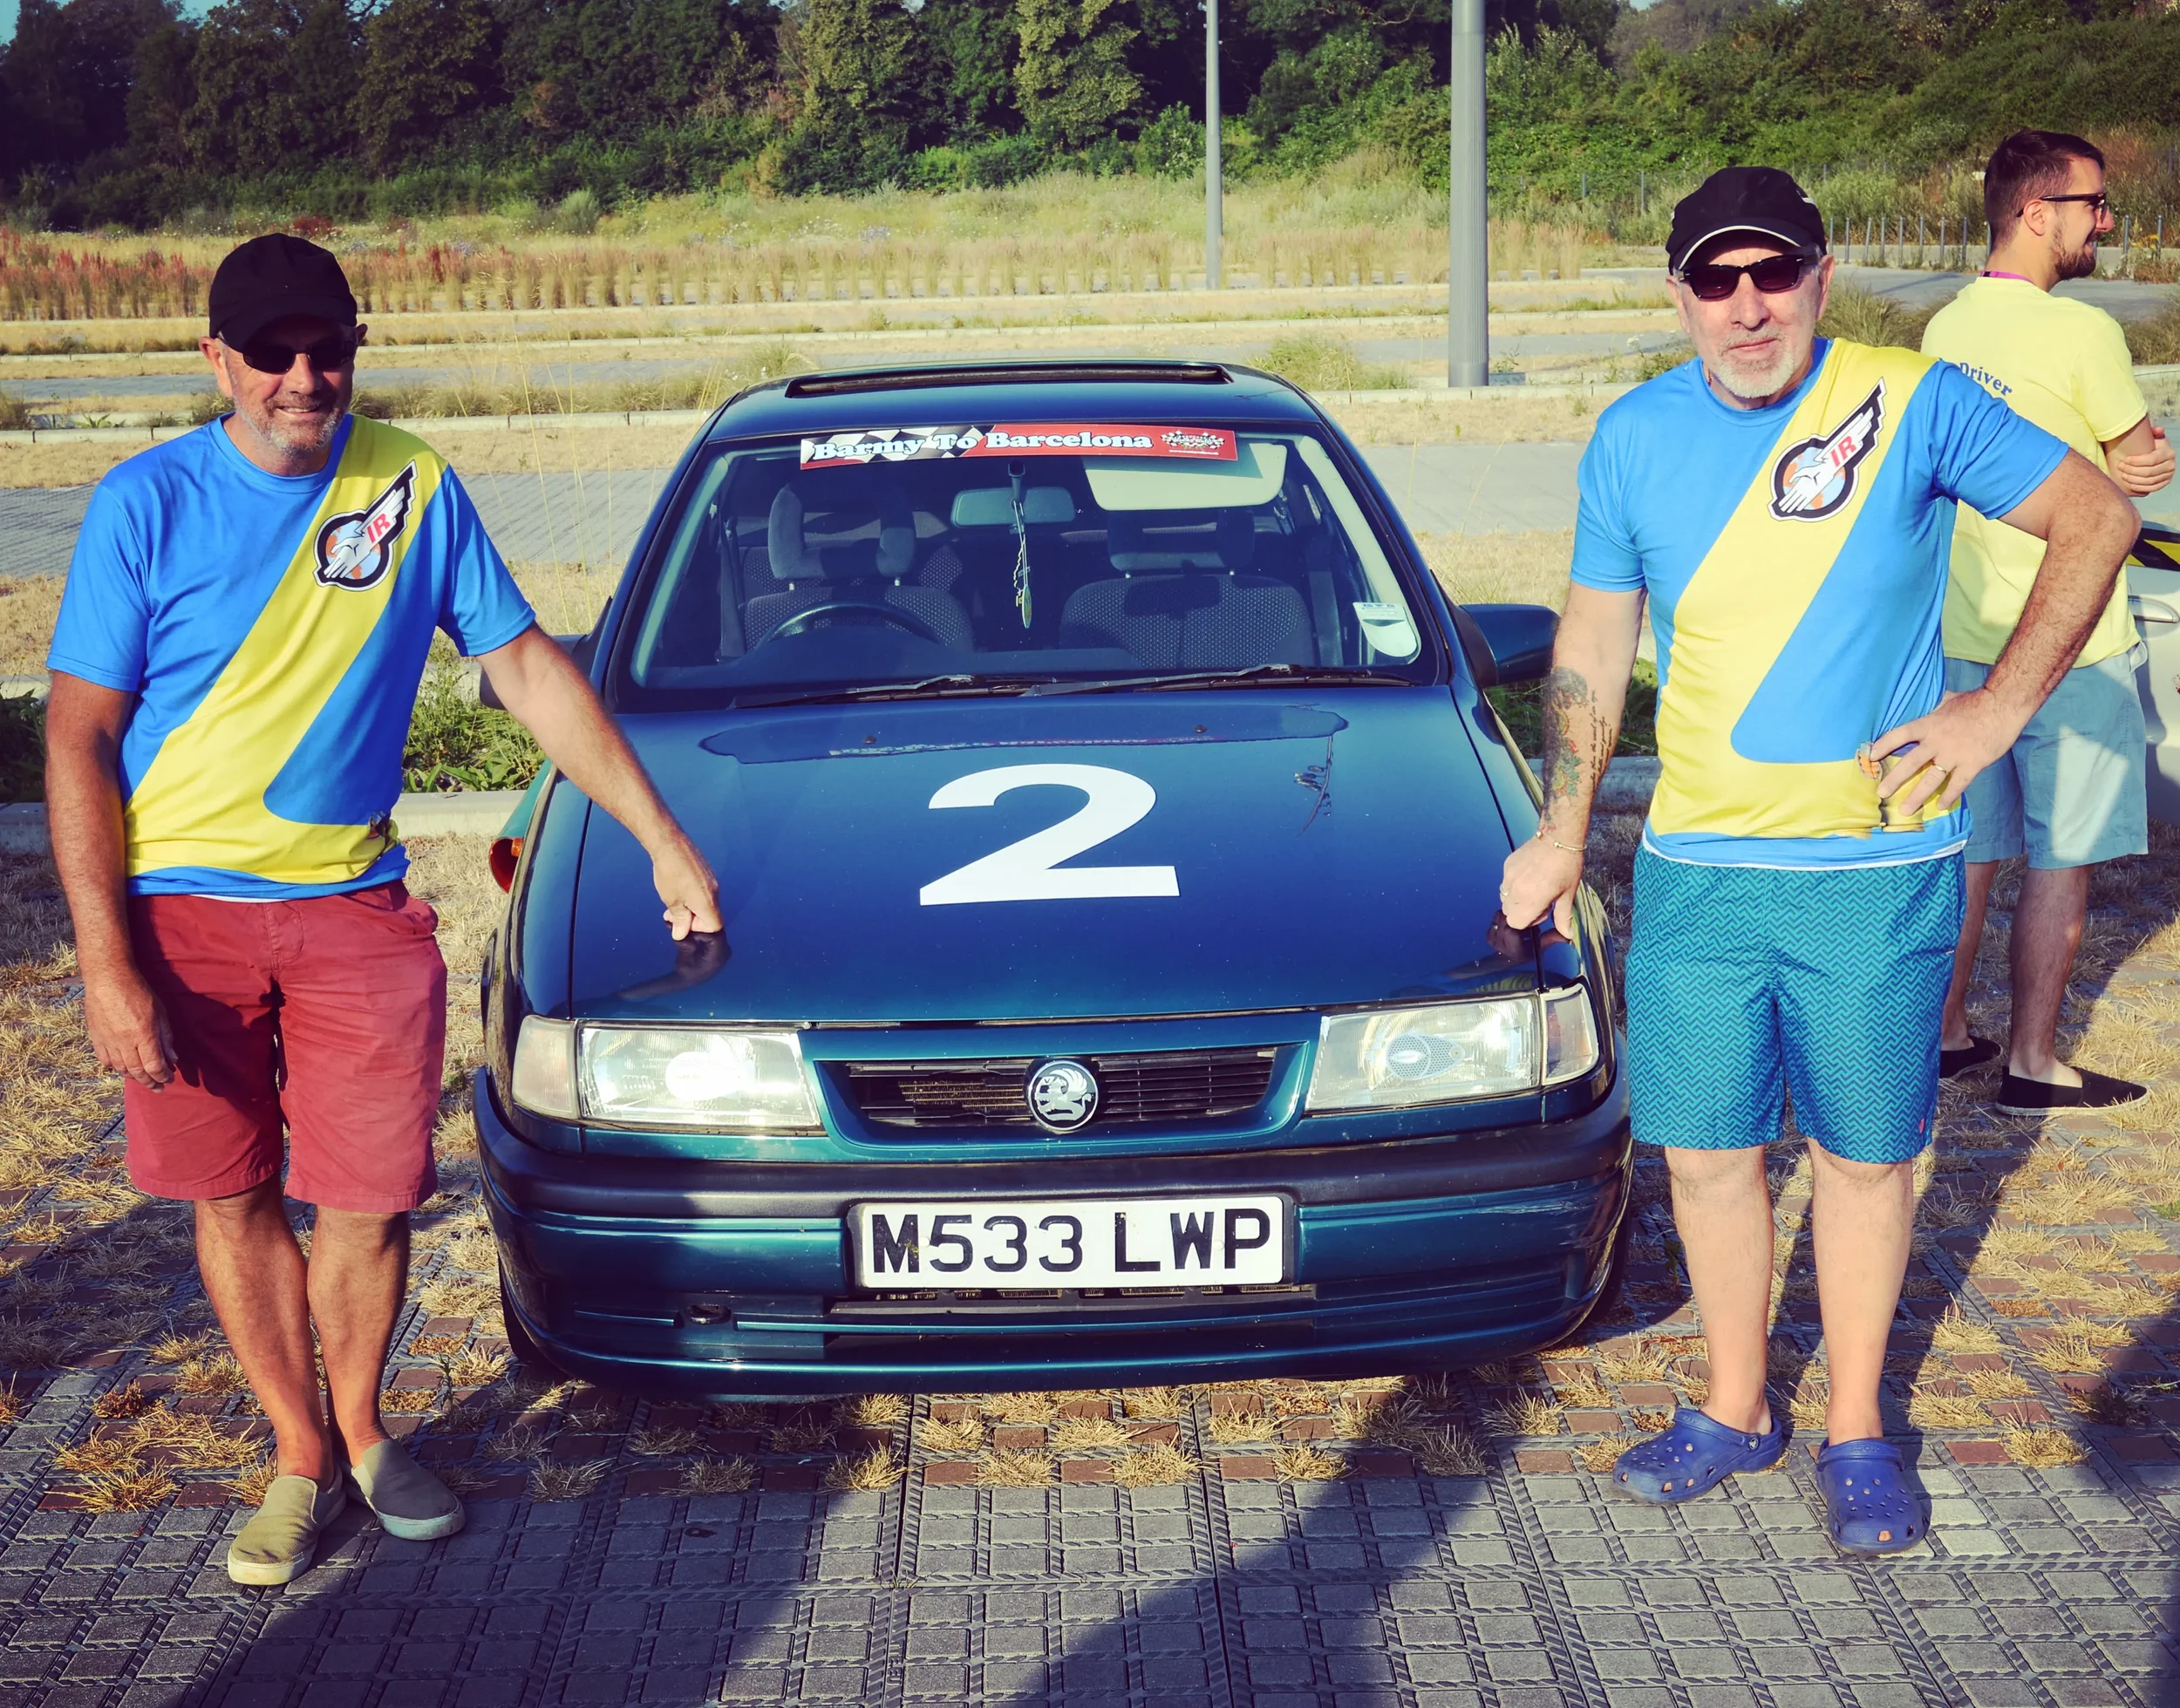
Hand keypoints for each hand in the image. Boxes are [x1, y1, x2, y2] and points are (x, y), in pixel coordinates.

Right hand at [83, 966, 173, 1089]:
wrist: (108, 980)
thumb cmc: (138, 992)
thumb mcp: (160, 1012)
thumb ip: (166, 1037)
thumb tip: (173, 1059)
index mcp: (144, 1035)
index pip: (155, 1066)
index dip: (163, 1076)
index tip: (169, 1079)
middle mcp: (125, 1043)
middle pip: (138, 1072)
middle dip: (150, 1083)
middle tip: (158, 1087)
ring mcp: (108, 1042)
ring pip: (121, 1069)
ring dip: (133, 1077)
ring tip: (143, 1079)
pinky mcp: (96, 1039)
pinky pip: (105, 1061)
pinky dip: (115, 1068)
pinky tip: (122, 1068)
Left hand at [652, 835, 720, 940]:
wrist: (670, 844)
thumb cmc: (670, 874)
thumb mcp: (672, 901)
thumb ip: (680, 920)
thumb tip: (681, 934)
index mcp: (708, 902)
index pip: (715, 926)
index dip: (699, 929)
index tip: (682, 921)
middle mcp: (715, 891)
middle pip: (710, 913)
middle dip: (691, 917)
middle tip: (671, 913)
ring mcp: (712, 879)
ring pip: (706, 901)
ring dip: (690, 905)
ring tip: (672, 899)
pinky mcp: (707, 870)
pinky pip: (704, 889)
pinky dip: (692, 894)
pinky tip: (677, 885)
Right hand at [1499, 832, 1583, 937]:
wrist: (1558, 837)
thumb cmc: (1567, 865)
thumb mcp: (1568, 894)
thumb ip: (1563, 918)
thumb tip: (1567, 935)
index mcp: (1531, 899)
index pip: (1516, 923)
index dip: (1529, 921)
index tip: (1542, 911)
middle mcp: (1515, 889)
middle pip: (1508, 912)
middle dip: (1522, 911)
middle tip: (1539, 899)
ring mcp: (1509, 876)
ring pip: (1504, 897)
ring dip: (1516, 899)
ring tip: (1534, 887)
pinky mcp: (1507, 865)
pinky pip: (1505, 882)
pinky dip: (1514, 884)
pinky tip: (1530, 875)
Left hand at [1870, 687, 2023, 816]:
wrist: (2003, 705)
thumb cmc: (1976, 701)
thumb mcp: (1948, 700)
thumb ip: (1934, 707)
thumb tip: (1925, 702)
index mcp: (1929, 724)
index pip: (1900, 735)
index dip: (1884, 745)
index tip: (1871, 756)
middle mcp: (1938, 741)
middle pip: (1911, 763)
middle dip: (1894, 779)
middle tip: (1882, 793)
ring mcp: (1955, 755)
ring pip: (1931, 779)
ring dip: (1917, 796)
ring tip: (1906, 810)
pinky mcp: (1973, 764)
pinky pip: (1957, 784)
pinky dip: (1948, 796)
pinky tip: (1940, 806)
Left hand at [2110, 424, 2172, 497]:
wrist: (2159, 455)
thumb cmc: (2153, 446)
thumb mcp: (2154, 437)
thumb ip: (2155, 432)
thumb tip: (2158, 429)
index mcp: (2168, 453)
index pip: (2151, 460)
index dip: (2136, 461)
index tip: (2125, 459)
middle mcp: (2171, 465)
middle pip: (2149, 472)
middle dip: (2132, 470)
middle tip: (2120, 467)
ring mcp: (2168, 475)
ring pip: (2149, 481)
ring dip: (2134, 479)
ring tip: (2123, 475)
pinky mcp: (2164, 483)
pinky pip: (2152, 488)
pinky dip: (2140, 487)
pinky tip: (2131, 484)